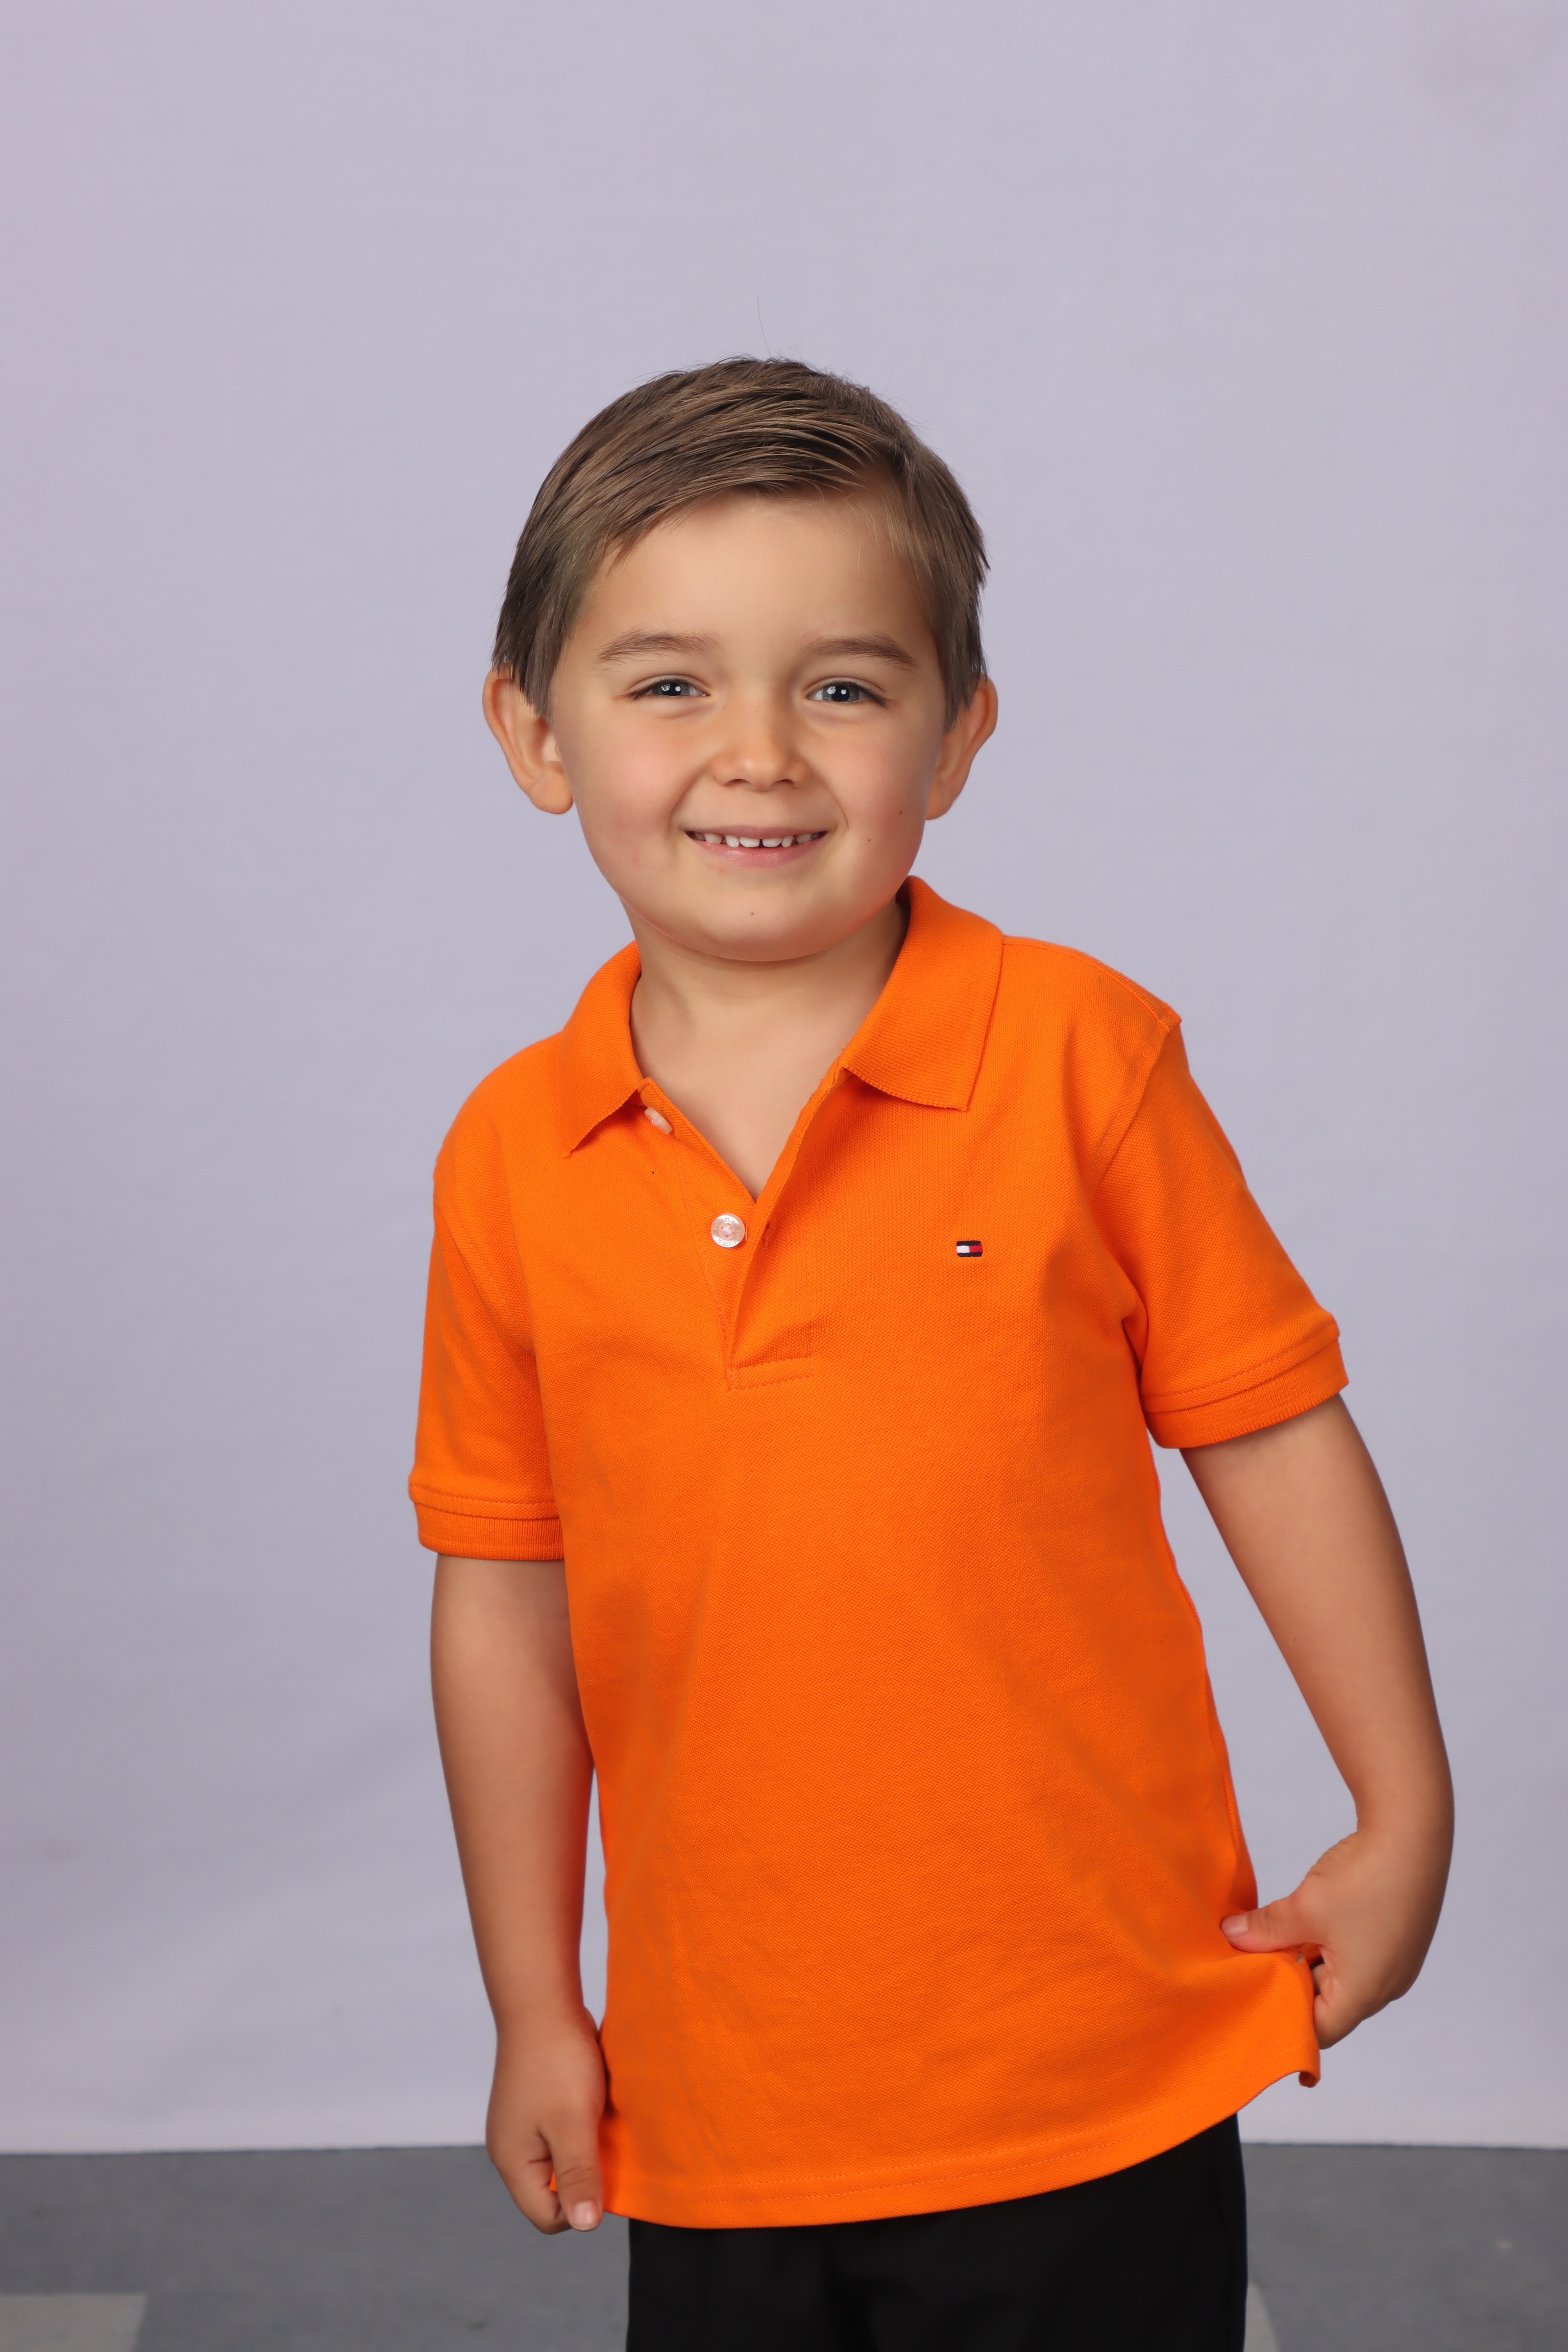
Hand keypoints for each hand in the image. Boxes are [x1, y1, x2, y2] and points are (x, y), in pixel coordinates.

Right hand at [486, 2006, 607, 2232]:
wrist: (542, 2001)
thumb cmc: (556, 2062)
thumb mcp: (572, 2124)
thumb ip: (578, 2175)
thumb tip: (586, 2225)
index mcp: (513, 2162)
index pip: (548, 2217)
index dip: (581, 2204)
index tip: (602, 2169)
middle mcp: (513, 2148)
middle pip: (554, 2191)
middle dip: (585, 2174)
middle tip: (604, 2141)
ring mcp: (523, 2124)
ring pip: (562, 2159)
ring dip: (586, 2146)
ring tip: (600, 2119)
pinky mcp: (537, 2103)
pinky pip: (563, 2132)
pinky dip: (582, 2124)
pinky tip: (595, 2102)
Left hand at [1221, 1819, 1448, 2049]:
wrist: (1412, 1832)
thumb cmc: (1366, 1879)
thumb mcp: (1304, 1909)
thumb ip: (1266, 1930)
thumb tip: (1232, 1938)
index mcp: (1365, 1993)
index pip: (1320, 2029)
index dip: (1286, 2019)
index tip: (1254, 2001)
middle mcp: (1385, 1985)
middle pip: (1329, 2002)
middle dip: (1291, 1983)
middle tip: (1253, 1965)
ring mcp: (1394, 1960)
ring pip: (1339, 1973)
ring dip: (1307, 1957)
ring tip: (1272, 1937)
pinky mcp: (1395, 1935)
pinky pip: (1354, 1952)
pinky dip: (1326, 1941)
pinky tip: (1303, 1918)